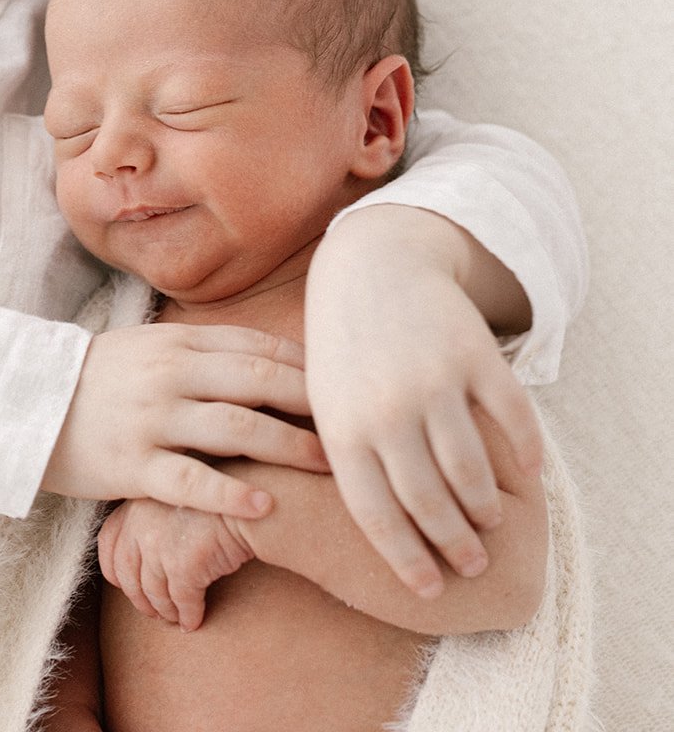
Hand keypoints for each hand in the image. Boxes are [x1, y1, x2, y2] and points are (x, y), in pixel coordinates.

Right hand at [41, 323, 326, 517]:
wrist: (24, 404)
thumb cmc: (100, 379)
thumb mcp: (150, 350)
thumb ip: (204, 352)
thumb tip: (271, 359)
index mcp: (179, 342)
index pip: (258, 347)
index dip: (307, 366)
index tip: (348, 386)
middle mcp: (171, 374)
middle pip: (258, 380)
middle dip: (313, 403)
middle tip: (356, 426)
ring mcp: (151, 418)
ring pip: (233, 428)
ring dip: (286, 445)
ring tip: (327, 465)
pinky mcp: (131, 465)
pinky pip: (189, 480)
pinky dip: (230, 494)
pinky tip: (264, 506)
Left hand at [98, 497, 253, 630]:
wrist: (257, 500)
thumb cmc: (220, 500)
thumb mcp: (176, 497)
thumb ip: (151, 520)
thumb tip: (140, 562)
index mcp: (135, 501)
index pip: (107, 544)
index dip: (115, 571)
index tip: (128, 586)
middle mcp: (140, 521)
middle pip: (126, 575)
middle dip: (140, 599)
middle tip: (156, 612)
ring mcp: (159, 543)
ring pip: (153, 594)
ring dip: (165, 612)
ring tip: (177, 618)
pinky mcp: (182, 564)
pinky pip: (180, 602)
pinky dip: (188, 615)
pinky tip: (196, 620)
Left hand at [306, 206, 542, 598]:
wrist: (371, 262)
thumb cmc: (343, 344)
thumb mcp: (325, 399)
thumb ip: (346, 458)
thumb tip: (379, 533)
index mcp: (342, 427)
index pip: (377, 516)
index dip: (407, 560)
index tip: (430, 589)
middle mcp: (387, 409)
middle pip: (430, 503)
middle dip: (456, 544)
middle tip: (473, 563)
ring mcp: (433, 381)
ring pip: (472, 471)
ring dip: (487, 507)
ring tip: (492, 520)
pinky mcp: (473, 354)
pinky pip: (511, 420)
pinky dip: (525, 453)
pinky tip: (526, 471)